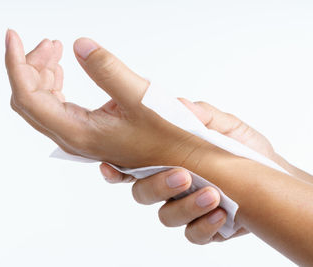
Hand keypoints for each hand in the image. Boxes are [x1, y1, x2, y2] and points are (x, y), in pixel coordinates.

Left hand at [5, 29, 213, 168]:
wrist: (180, 159)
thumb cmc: (166, 137)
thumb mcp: (140, 98)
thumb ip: (107, 70)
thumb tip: (79, 45)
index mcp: (78, 132)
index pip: (28, 97)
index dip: (15, 64)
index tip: (14, 36)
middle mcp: (72, 136)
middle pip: (29, 98)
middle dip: (30, 65)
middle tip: (49, 42)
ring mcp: (77, 134)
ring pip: (40, 102)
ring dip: (42, 72)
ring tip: (55, 49)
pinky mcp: (85, 129)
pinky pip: (55, 105)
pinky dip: (54, 83)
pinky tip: (61, 70)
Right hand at [100, 99, 280, 243]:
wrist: (273, 176)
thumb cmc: (243, 147)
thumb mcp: (225, 126)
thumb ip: (201, 115)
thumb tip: (179, 105)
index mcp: (166, 159)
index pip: (130, 165)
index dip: (114, 168)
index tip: (109, 166)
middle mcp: (169, 185)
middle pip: (142, 193)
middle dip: (156, 186)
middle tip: (182, 176)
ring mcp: (184, 208)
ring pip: (165, 216)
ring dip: (185, 207)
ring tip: (212, 195)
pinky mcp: (202, 227)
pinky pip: (192, 234)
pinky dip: (203, 226)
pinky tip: (220, 214)